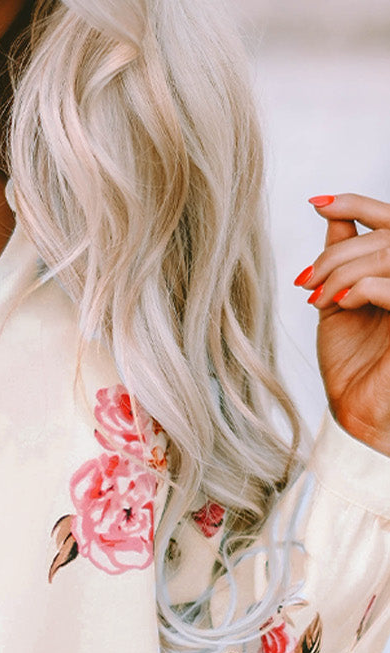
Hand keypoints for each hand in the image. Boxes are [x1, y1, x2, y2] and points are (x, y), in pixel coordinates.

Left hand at [297, 194, 389, 457]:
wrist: (357, 413)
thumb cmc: (352, 364)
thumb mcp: (339, 303)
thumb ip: (342, 260)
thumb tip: (333, 217)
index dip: (356, 204)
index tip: (317, 203)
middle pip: (385, 237)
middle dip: (337, 253)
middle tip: (307, 280)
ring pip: (389, 255)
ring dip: (345, 270)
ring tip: (319, 296)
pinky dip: (363, 287)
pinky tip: (340, 303)